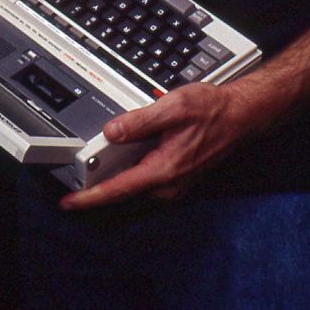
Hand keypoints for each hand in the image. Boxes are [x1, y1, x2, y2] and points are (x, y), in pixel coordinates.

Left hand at [60, 78, 259, 210]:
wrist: (240, 116)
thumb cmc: (212, 111)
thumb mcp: (173, 107)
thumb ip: (140, 121)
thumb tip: (112, 132)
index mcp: (165, 170)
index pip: (119, 190)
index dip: (90, 198)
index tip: (70, 203)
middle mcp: (169, 185)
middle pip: (123, 192)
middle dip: (97, 188)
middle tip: (73, 179)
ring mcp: (175, 185)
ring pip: (134, 187)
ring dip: (114, 180)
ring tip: (94, 167)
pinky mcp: (177, 179)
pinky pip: (146, 181)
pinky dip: (130, 174)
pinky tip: (122, 160)